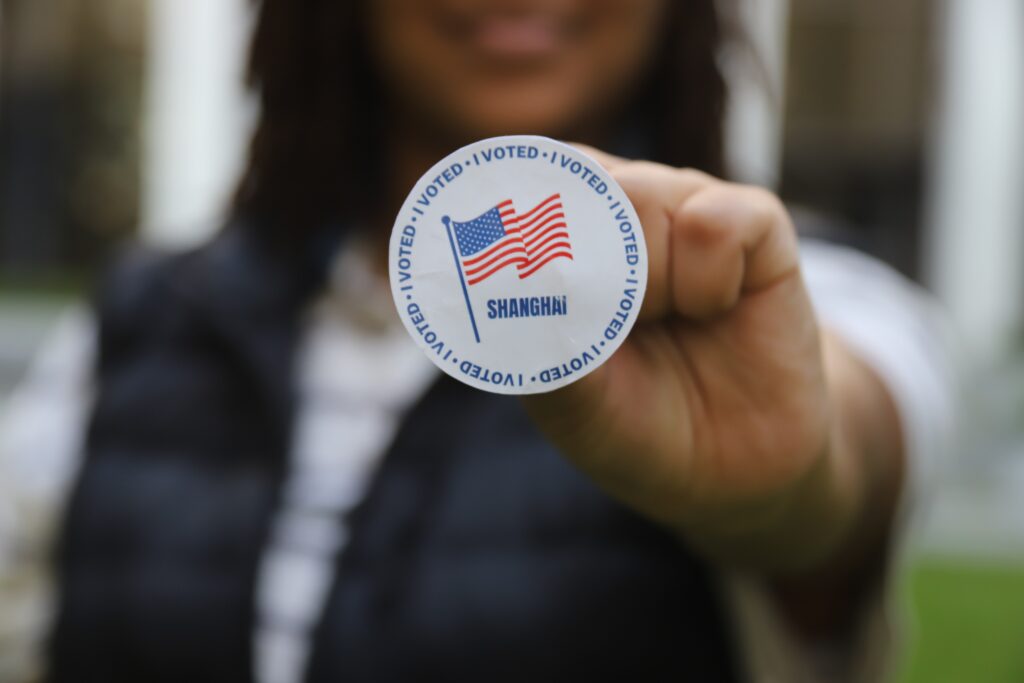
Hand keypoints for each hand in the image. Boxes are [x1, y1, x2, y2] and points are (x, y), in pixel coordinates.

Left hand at [522, 148, 898, 574]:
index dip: (517, 216)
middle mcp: (623, 212)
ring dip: (648, 281)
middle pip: (582, 186)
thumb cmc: (635, 425)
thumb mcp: (572, 404)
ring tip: (668, 322)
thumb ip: (537, 343)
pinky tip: (715, 310)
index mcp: (563, 241)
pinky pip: (719, 222)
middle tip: (611, 326)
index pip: (524, 187)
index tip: (517, 267)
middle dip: (585, 265)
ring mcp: (686, 210)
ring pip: (643, 197)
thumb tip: (500, 283)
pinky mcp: (753, 224)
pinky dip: (711, 279)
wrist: (731, 469)